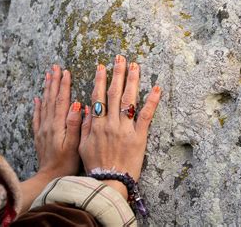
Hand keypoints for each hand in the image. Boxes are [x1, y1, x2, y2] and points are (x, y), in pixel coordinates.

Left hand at [20, 65, 81, 213]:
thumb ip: (75, 124)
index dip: (64, 85)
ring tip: (48, 76)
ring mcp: (43, 129)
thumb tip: (77, 104)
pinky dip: (38, 105)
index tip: (66, 72)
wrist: (49, 177)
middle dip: (54, 81)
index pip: (62, 100)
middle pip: (51, 98)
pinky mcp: (40, 135)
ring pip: (44, 104)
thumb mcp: (75, 144)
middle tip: (55, 67)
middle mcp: (49, 124)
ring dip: (47, 89)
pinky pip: (37, 116)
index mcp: (58, 124)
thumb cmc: (67, 162)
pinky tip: (38, 98)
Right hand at [79, 55, 160, 198]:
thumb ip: (85, 125)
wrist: (110, 182)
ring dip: (132, 80)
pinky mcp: (140, 136)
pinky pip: (146, 115)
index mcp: (97, 125)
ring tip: (135, 66)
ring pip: (129, 100)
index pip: (99, 96)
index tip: (102, 67)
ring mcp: (126, 128)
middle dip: (118, 73)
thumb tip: (86, 107)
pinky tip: (157, 88)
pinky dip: (152, 101)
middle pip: (115, 93)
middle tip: (121, 58)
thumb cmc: (96, 166)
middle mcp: (111, 123)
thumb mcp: (83, 146)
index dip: (100, 80)